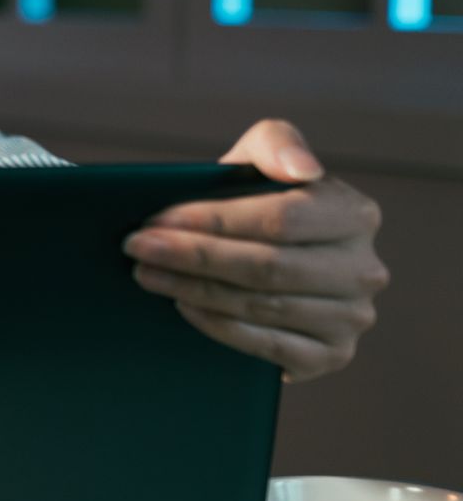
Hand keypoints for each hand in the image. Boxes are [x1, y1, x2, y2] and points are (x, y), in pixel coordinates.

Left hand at [123, 119, 386, 382]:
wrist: (262, 266)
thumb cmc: (255, 207)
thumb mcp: (259, 164)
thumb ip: (276, 144)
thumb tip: (302, 169)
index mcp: (355, 214)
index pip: (281, 219)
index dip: (214, 220)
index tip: (157, 219)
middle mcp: (364, 269)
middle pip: (267, 266)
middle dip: (193, 256)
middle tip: (136, 248)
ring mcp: (351, 317)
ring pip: (263, 306)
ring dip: (194, 290)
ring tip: (146, 274)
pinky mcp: (331, 356)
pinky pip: (269, 347)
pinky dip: (220, 327)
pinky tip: (183, 307)